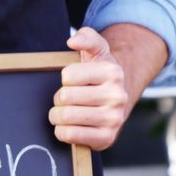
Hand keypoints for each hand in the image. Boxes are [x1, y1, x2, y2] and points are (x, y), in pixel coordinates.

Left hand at [50, 27, 127, 150]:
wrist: (115, 102)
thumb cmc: (98, 75)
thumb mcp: (96, 51)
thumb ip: (87, 37)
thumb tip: (73, 40)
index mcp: (113, 72)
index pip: (68, 75)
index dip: (65, 79)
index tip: (74, 81)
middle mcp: (117, 96)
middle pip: (65, 97)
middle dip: (59, 98)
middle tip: (67, 99)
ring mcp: (114, 119)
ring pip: (66, 117)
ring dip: (57, 116)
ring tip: (66, 112)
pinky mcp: (107, 138)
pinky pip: (70, 135)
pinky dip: (62, 131)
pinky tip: (70, 126)